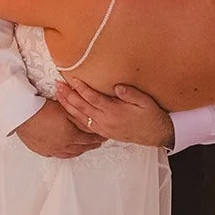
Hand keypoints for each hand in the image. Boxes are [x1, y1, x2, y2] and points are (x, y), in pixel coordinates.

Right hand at [13, 100, 104, 158]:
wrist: (22, 114)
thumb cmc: (42, 109)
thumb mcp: (65, 110)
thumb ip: (79, 117)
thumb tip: (90, 120)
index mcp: (70, 136)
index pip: (88, 140)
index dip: (97, 138)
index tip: (103, 137)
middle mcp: (62, 146)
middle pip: (81, 148)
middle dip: (90, 145)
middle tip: (97, 143)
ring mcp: (51, 150)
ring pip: (70, 153)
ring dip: (79, 150)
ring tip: (84, 147)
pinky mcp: (41, 150)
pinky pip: (57, 154)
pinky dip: (65, 153)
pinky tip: (66, 150)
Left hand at [54, 78, 173, 147]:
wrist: (156, 134)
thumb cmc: (151, 115)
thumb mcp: (145, 101)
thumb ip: (130, 93)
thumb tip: (116, 86)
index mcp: (115, 112)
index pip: (93, 99)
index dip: (82, 89)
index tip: (72, 79)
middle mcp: (106, 121)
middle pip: (82, 108)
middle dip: (69, 96)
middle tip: (58, 85)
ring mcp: (104, 128)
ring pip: (80, 117)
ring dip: (68, 106)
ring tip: (59, 96)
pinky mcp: (104, 133)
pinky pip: (85, 125)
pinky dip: (75, 118)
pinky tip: (68, 111)